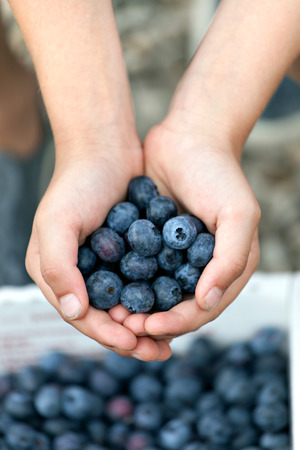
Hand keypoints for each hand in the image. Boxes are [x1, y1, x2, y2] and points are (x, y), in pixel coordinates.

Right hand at [26, 141, 171, 360]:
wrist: (104, 149)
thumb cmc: (76, 183)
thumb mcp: (57, 222)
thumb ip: (57, 266)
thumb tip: (74, 311)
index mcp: (54, 272)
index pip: (80, 316)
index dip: (106, 334)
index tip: (134, 343)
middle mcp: (76, 273)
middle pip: (104, 317)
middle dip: (130, 336)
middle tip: (159, 351)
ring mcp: (101, 263)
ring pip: (125, 304)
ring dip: (145, 322)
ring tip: (169, 337)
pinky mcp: (124, 252)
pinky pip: (139, 282)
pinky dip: (153, 297)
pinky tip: (172, 305)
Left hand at [124, 121, 259, 339]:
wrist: (187, 137)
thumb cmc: (217, 172)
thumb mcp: (237, 213)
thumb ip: (230, 259)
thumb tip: (207, 301)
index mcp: (228, 266)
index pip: (204, 308)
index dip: (179, 321)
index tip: (150, 326)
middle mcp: (202, 267)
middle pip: (178, 307)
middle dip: (154, 321)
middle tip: (126, 327)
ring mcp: (177, 256)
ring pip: (156, 294)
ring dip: (137, 308)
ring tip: (114, 315)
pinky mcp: (155, 244)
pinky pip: (141, 271)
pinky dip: (127, 284)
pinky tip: (109, 289)